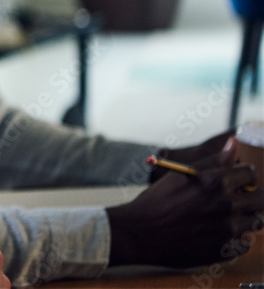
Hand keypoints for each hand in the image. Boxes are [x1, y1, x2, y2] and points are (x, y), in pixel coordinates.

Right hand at [107, 136, 261, 267]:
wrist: (140, 233)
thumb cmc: (158, 201)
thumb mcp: (182, 174)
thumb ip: (214, 160)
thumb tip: (234, 142)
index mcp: (216, 182)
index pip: (251, 174)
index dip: (244, 176)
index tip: (238, 181)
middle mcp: (226, 205)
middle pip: (261, 199)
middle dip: (252, 196)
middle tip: (238, 199)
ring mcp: (227, 230)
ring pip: (257, 221)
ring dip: (246, 217)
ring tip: (226, 217)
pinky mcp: (225, 250)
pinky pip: (245, 243)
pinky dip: (236, 238)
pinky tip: (218, 232)